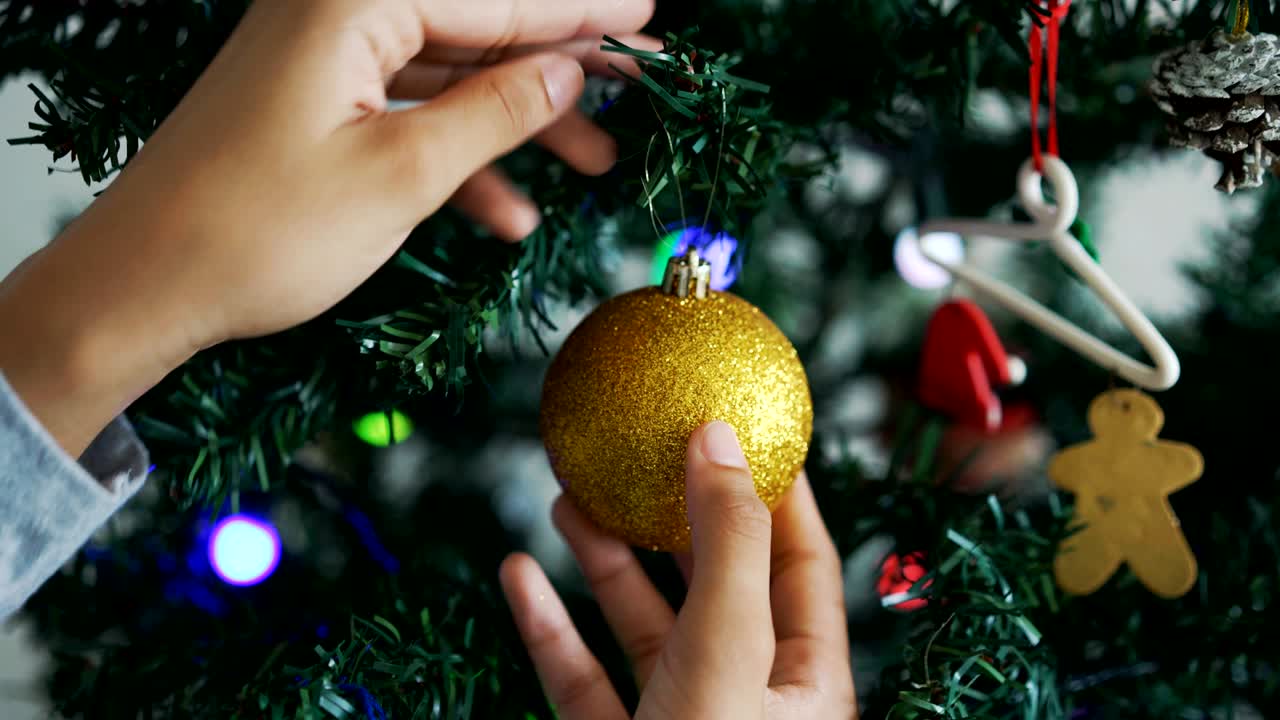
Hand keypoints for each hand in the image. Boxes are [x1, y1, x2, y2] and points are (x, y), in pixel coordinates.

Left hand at [0, 0, 654, 454]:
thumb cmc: (262, 231)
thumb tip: (568, 69)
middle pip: (474, 28)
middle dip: (558, 67)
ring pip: (449, 76)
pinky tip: (509, 214)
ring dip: (520, 122)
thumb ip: (495, 112)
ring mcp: (324, 62)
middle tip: (636, 86)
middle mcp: (336, 14)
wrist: (146, 289)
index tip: (645, 15)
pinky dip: (460, 158)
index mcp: (351, 4)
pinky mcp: (315, 107)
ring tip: (596, 163)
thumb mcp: (401, 175)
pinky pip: (408, 116)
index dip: (578, 11)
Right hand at [500, 421, 857, 718]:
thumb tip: (722, 435)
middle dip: (670, 514)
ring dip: (601, 560)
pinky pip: (577, 679)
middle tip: (637, 451)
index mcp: (802, 678)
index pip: (802, 562)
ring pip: (639, 624)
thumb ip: (727, 544)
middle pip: (712, 582)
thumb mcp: (730, 653)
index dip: (776, 492)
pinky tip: (516, 575)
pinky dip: (547, 626)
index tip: (740, 426)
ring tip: (567, 494)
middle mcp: (744, 697)